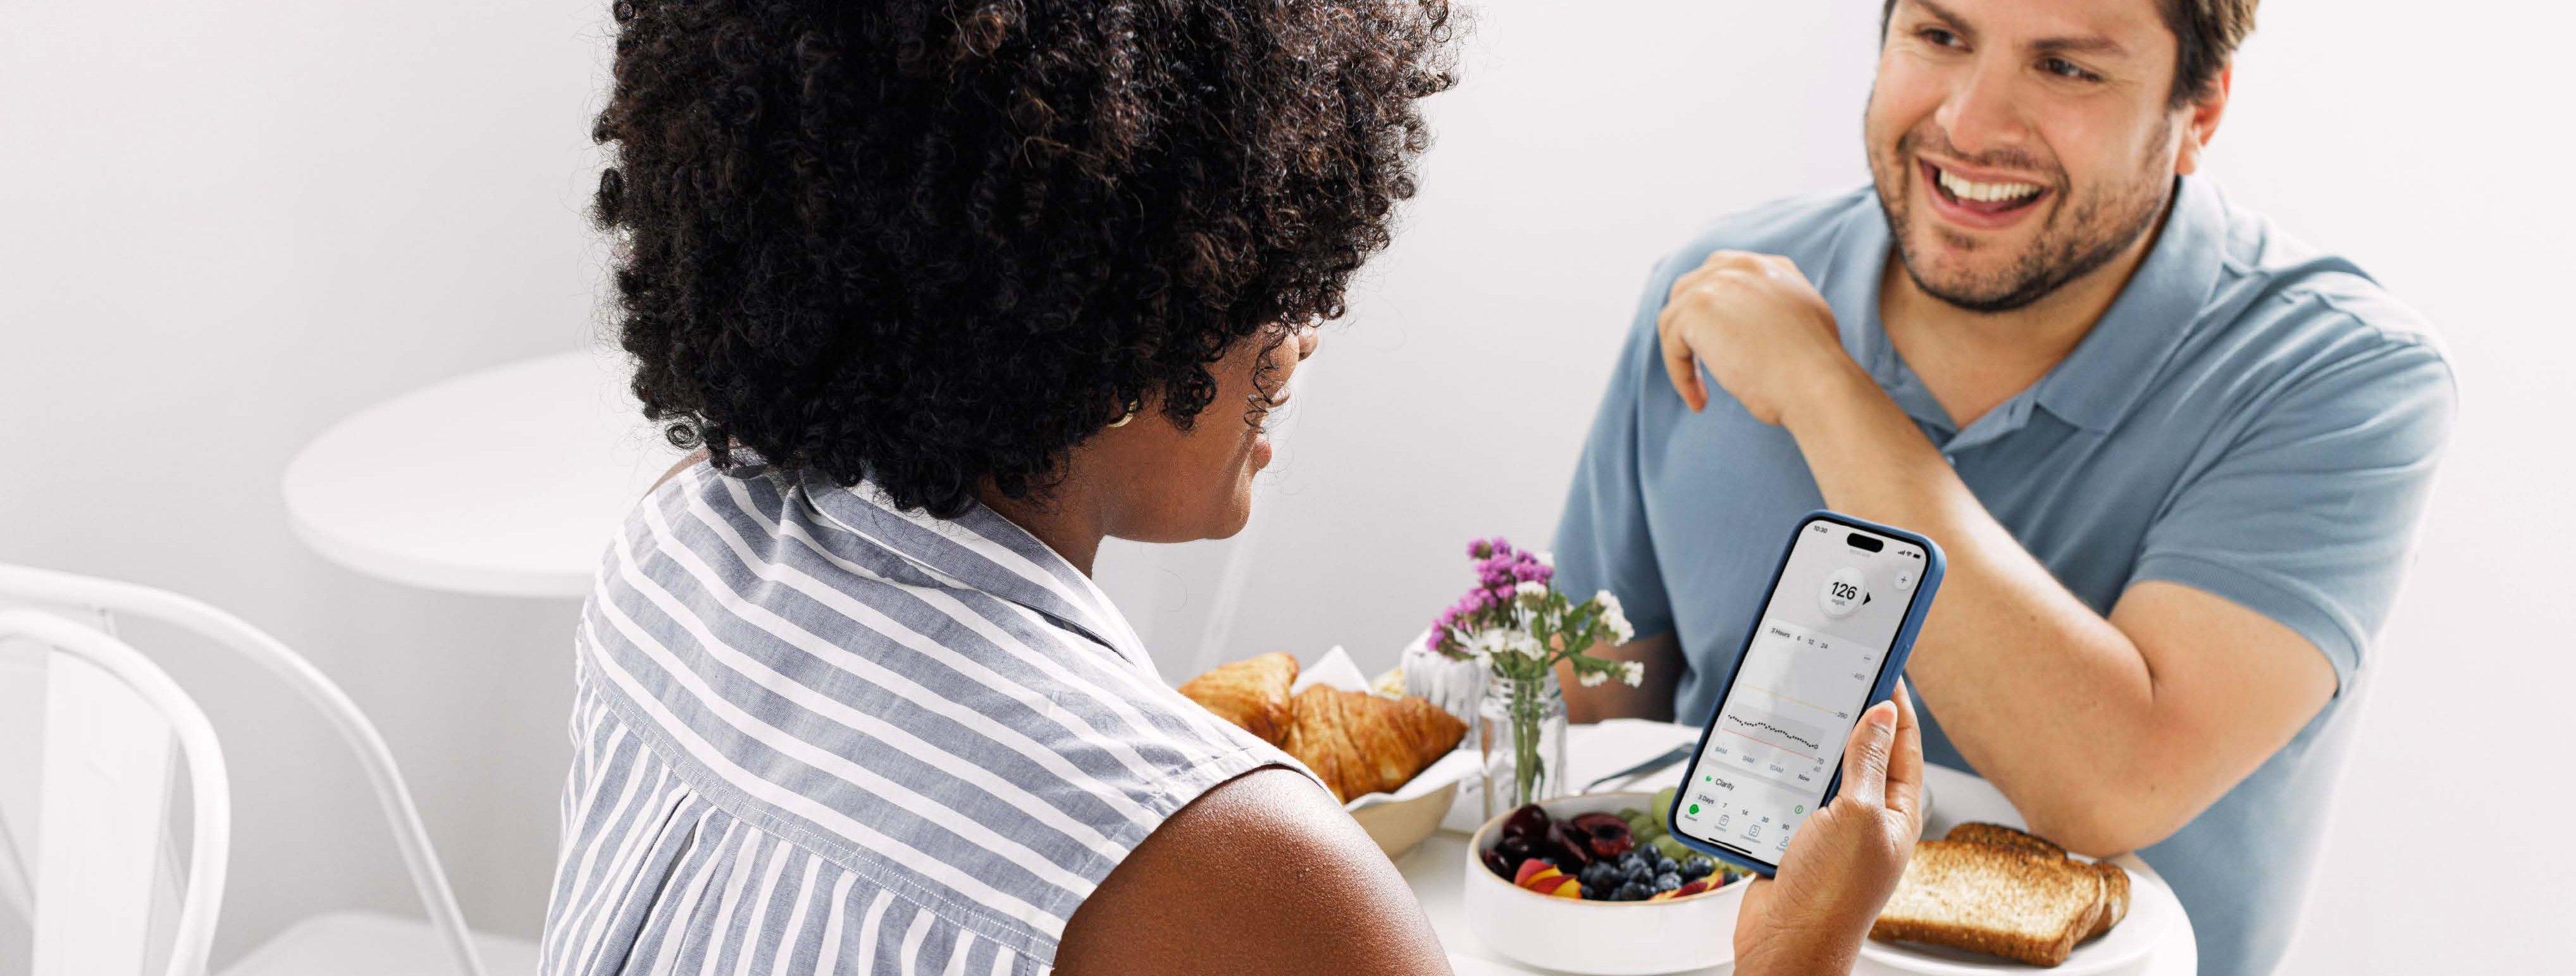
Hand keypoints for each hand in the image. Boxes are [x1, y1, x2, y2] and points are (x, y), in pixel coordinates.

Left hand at [1656, 251, 1856, 424]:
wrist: (1816, 381)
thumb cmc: (1815, 371)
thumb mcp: (1805, 324)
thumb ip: (1776, 312)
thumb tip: (1749, 331)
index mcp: (1772, 267)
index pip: (1723, 276)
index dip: (1712, 311)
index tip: (1716, 345)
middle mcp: (1743, 266)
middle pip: (1690, 289)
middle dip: (1687, 327)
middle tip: (1698, 365)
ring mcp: (1718, 282)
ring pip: (1675, 319)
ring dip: (1682, 357)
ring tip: (1699, 392)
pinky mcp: (1697, 308)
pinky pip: (1672, 343)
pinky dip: (1680, 376)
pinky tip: (1700, 401)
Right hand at [1733, 680, 1924, 975]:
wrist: (1787, 945)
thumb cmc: (1832, 894)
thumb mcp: (1857, 815)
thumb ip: (1867, 764)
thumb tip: (1881, 715)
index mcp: (1898, 813)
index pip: (1902, 744)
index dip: (1893, 703)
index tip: (1883, 665)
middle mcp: (1867, 819)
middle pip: (1860, 754)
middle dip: (1847, 717)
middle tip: (1834, 676)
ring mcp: (1831, 831)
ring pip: (1820, 773)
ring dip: (1807, 746)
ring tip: (1795, 709)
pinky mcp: (1795, 840)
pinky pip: (1788, 795)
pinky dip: (1776, 774)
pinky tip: (1763, 757)